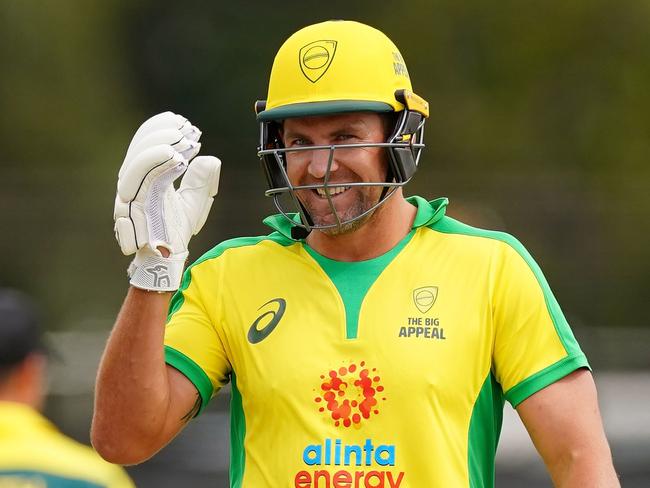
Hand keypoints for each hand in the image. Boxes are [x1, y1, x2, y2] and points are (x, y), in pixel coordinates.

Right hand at [114, 112, 220, 290]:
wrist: (167, 258)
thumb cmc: (176, 231)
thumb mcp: (195, 201)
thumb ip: (201, 180)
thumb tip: (210, 159)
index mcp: (143, 176)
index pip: (144, 143)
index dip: (161, 128)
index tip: (185, 124)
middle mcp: (132, 182)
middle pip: (138, 147)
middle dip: (162, 133)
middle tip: (189, 130)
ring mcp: (131, 194)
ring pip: (137, 161)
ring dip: (161, 146)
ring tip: (185, 141)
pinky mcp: (134, 208)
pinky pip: (142, 181)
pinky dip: (158, 165)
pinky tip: (180, 160)